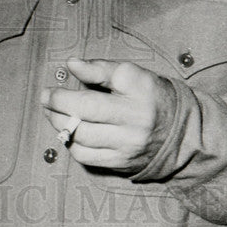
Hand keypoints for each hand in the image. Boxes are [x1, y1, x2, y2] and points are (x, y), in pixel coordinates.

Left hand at [40, 58, 179, 175]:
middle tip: (46, 99)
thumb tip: (71, 64)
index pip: (100, 80)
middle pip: (85, 111)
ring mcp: (128, 143)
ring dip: (60, 124)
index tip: (52, 86)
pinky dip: (72, 144)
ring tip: (53, 114)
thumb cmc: (151, 98)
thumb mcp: (132, 75)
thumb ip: (100, 68)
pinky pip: (86, 156)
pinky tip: (70, 133)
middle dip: (57, 105)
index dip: (73, 82)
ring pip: (81, 136)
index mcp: (138, 89)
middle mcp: (134, 118)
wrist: (181, 134)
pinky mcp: (122, 162)